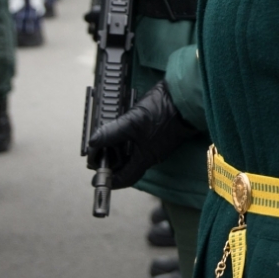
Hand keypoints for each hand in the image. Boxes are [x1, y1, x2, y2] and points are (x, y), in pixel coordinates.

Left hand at [86, 81, 201, 189]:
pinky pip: (138, 141)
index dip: (109, 180)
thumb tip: (92, 143)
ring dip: (117, 148)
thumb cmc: (163, 112)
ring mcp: (156, 143)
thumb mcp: (132, 122)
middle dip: (111, 161)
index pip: (125, 178)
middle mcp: (151, 154)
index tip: (95, 176)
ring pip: (132, 153)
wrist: (186, 98)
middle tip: (97, 151)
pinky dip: (126, 139)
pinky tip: (120, 128)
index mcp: (146, 158)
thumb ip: (112, 133)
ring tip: (105, 138)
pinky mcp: (158, 132)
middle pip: (127, 166)